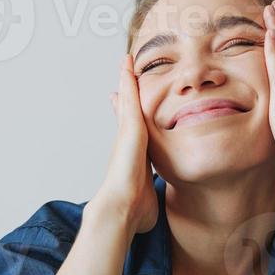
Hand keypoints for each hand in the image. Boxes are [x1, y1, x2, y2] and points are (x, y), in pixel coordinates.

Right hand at [94, 54, 158, 235]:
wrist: (121, 210)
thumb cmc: (134, 212)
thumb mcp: (148, 199)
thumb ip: (152, 198)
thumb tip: (153, 212)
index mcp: (135, 157)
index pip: (134, 132)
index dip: (131, 118)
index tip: (127, 107)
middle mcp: (127, 142)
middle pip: (127, 111)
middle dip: (127, 93)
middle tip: (124, 75)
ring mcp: (126, 134)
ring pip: (128, 101)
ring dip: (126, 81)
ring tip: (126, 62)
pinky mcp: (129, 128)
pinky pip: (129, 98)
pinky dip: (128, 80)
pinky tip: (128, 64)